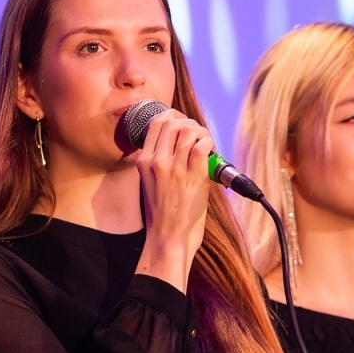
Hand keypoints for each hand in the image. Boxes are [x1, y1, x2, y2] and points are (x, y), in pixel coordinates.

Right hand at [134, 109, 212, 291]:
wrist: (168, 236)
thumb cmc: (162, 213)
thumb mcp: (149, 183)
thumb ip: (157, 163)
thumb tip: (178, 144)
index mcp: (143, 162)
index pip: (155, 124)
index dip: (172, 116)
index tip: (182, 121)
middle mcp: (157, 161)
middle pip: (172, 123)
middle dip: (188, 122)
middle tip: (197, 131)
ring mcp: (174, 168)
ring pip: (188, 131)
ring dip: (200, 131)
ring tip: (205, 141)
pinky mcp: (193, 176)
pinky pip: (202, 145)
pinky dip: (209, 142)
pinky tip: (210, 149)